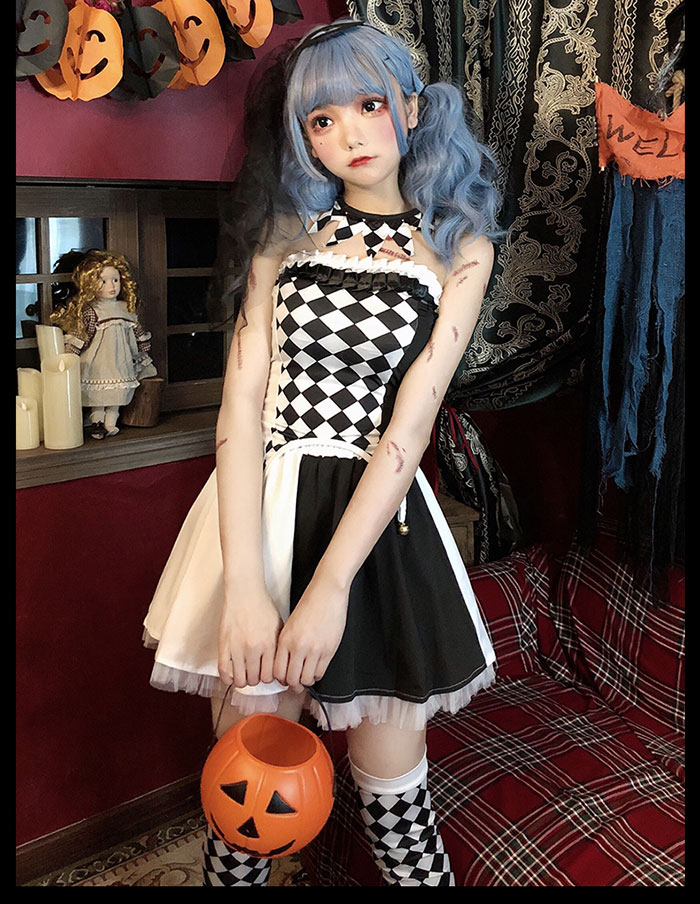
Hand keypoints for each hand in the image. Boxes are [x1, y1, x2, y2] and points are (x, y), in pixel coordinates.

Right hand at [217, 587, 282, 688]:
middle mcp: (254, 648)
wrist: (245, 592)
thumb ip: (278, 646)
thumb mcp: (278, 626)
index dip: (268, 678)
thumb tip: (280, 664)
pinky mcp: (224, 645)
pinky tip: (230, 676)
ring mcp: (237, 648)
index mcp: (269, 644)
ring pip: (240, 679)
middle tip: (254, 673)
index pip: (270, 675)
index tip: (266, 674)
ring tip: (243, 674)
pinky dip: (227, 678)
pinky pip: (223, 671)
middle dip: (256, 679)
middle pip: (256, 680)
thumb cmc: (262, 607)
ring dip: (243, 680)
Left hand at [273, 576, 348, 691]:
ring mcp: (314, 650)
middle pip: (291, 679)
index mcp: (285, 640)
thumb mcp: (290, 625)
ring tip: (307, 675)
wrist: (327, 593)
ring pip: (306, 679)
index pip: (277, 671)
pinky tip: (316, 668)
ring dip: (306, 680)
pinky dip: (317, 674)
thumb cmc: (309, 605)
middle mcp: (298, 647)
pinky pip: (320, 672)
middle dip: (293, 684)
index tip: (284, 678)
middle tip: (296, 682)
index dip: (281, 679)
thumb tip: (286, 664)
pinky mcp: (328, 650)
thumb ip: (286, 645)